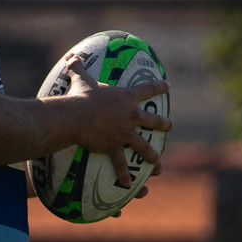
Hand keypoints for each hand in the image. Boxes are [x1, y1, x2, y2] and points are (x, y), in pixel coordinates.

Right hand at [63, 57, 171, 181]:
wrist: (77, 116)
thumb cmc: (81, 96)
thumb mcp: (81, 79)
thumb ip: (77, 67)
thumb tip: (70, 56)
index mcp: (126, 98)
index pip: (148, 89)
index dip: (159, 87)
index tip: (168, 86)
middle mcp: (130, 116)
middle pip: (153, 120)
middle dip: (163, 124)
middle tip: (171, 126)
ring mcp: (125, 134)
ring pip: (144, 147)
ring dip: (152, 156)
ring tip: (158, 164)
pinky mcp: (115, 147)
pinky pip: (121, 164)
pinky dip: (124, 175)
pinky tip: (128, 185)